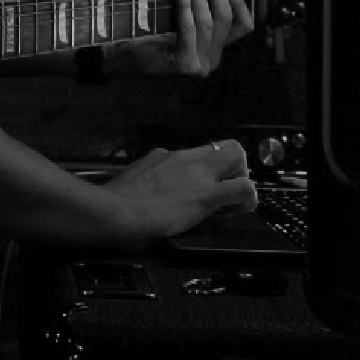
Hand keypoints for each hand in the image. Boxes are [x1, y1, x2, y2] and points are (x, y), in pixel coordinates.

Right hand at [104, 139, 254, 238]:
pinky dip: (247, 199)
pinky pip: (243, 188)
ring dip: (240, 177)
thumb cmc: (112, 204)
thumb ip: (139, 176)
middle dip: (231, 168)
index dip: (206, 170)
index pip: (196, 153)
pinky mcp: (205, 195)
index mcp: (162, 157)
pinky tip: (240, 210)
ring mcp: (196, 174)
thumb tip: (139, 182)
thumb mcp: (126, 181)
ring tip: (229, 203)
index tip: (200, 188)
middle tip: (223, 193)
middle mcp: (182, 158)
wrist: (111, 214)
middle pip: (224, 146)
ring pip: (237, 156)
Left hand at [122, 0, 254, 76]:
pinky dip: (186, 4)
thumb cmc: (147, 36)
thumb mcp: (179, 20)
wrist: (121, 60)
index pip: (243, 25)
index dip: (238, 0)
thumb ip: (199, 8)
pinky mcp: (185, 63)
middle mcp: (212, 60)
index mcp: (215, 51)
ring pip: (208, 21)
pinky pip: (189, 27)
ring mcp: (200, 64)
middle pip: (226, 18)